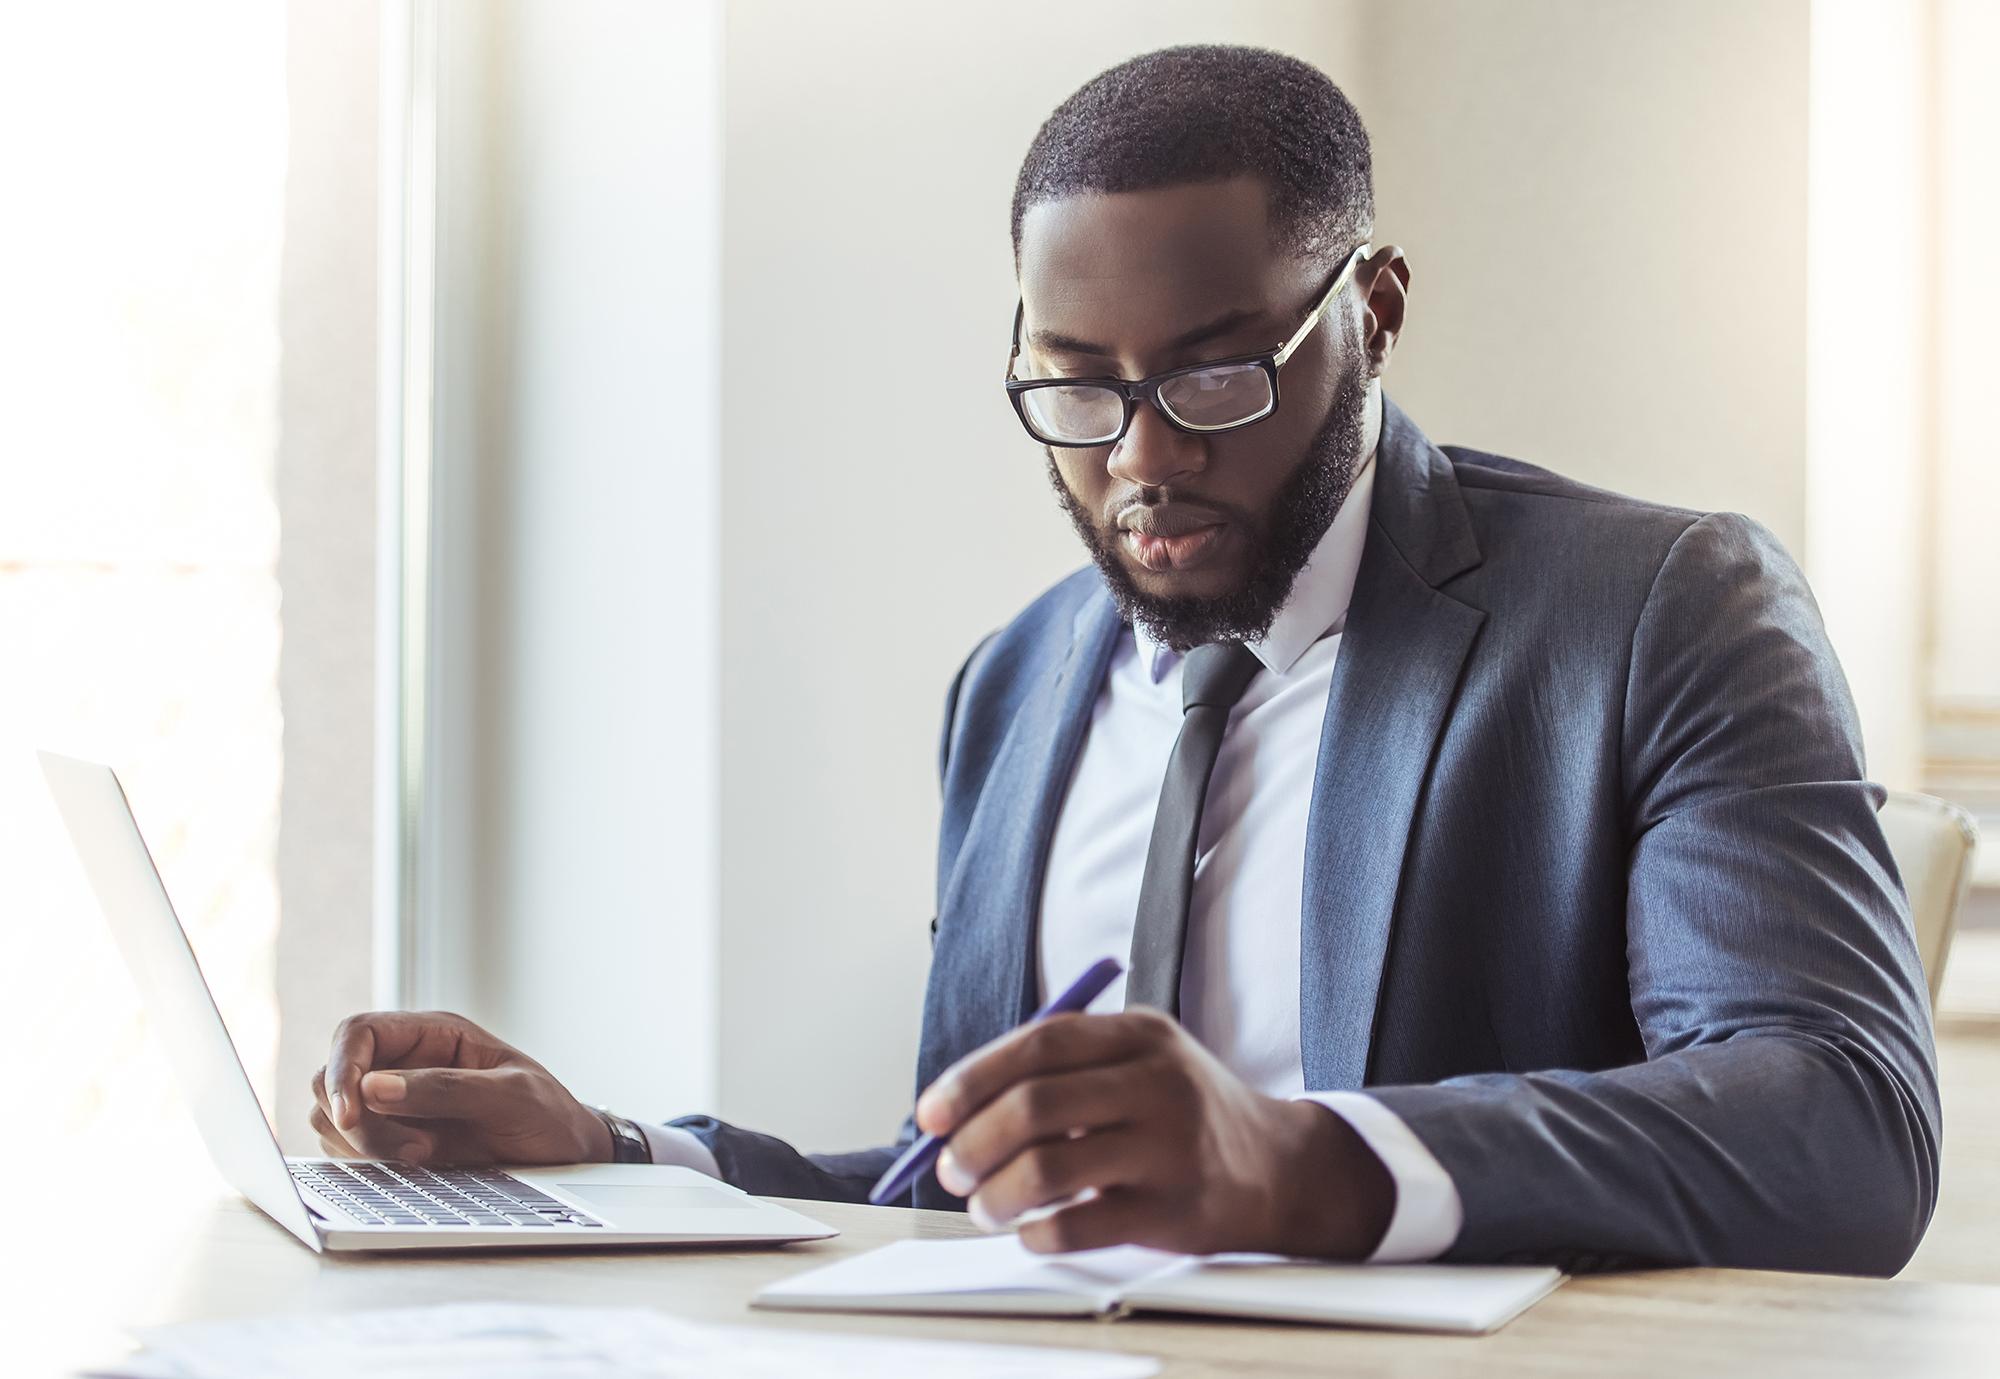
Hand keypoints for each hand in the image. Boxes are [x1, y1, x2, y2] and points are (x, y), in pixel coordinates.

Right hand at [309, 1011, 612, 1165]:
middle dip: (357, 1119)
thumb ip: (446, 1088)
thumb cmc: (547, 1115)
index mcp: (433, 1034)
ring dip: (363, 1144)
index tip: (352, 1112)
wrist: (565, 1155)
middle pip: (334, 1079)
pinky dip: (366, 1163)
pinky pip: (348, 1150)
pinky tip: (413, 1168)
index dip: (343, 1068)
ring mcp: (394, 1104)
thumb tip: (373, 1087)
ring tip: (425, 1157)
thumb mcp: (511, 1096)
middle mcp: (405, 1064)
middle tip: (414, 1150)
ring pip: (332, 1118)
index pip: (359, 1034)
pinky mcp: (392, 1141)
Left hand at [914, 1009, 1393, 1256]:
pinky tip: (1031, 1232)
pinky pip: (1079, 1228)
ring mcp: (1169, 1148)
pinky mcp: (1173, 1210)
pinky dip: (1037, 1234)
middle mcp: (1159, 1083)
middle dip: (973, 1142)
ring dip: (995, 1195)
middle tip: (949, 1167)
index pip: (1038, 1045)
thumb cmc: (1179, 1110)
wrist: (1276, 1167)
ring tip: (982, 1206)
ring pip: (1048, 1170)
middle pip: (1034, 1106)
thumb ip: (1060, 1071)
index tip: (931, 1113)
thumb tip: (953, 1109)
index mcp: (1141, 1034)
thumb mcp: (1138, 1060)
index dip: (973, 1078)